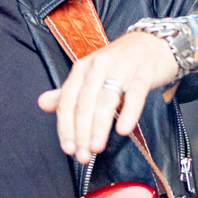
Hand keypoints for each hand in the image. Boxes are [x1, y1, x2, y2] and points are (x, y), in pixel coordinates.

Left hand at [37, 32, 180, 161]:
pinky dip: (129, 113)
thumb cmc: (121, 63)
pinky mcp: (144, 72)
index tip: (68, 149)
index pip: (67, 100)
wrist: (155, 42)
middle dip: (81, 132)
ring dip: (99, 126)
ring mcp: (122, 68)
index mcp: (82, 68)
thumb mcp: (91, 75)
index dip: (66, 126)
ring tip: (96, 147)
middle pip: (84, 103)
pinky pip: (135, 94)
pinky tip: (123, 130)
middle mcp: (98, 66)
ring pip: (105, 100)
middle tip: (83, 155)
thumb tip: (42, 104)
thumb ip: (69, 92)